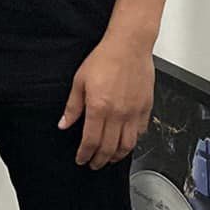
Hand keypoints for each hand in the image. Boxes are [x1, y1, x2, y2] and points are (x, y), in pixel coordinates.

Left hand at [59, 36, 154, 168]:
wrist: (129, 45)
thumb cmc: (105, 58)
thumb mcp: (79, 81)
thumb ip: (72, 106)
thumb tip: (64, 124)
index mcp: (99, 108)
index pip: (90, 142)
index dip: (85, 155)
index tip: (81, 160)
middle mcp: (118, 113)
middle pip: (109, 148)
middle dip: (99, 161)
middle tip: (94, 164)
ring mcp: (134, 112)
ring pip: (127, 145)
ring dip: (117, 156)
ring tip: (110, 159)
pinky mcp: (146, 107)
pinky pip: (141, 131)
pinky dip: (133, 141)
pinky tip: (126, 141)